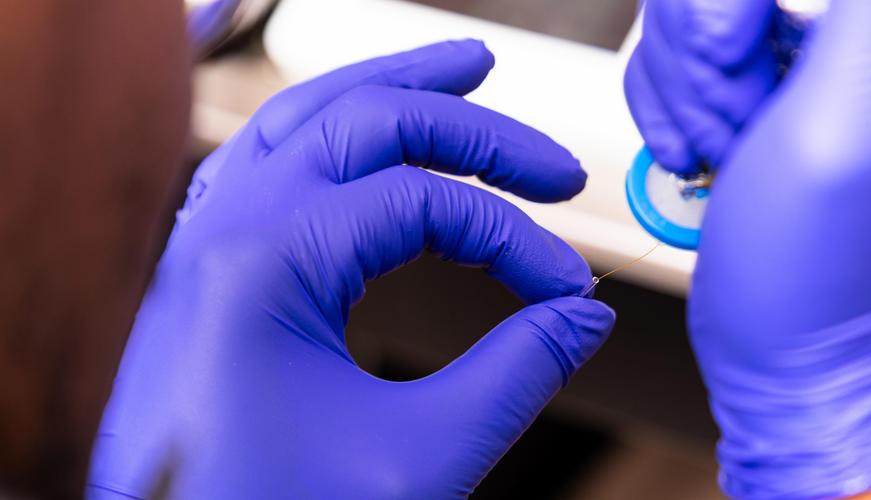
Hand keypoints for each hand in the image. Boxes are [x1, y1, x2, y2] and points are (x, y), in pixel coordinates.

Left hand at [88, 40, 614, 498]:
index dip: (513, 237)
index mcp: (258, 265)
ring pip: (304, 122)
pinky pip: (267, 168)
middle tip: (553, 165)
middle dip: (471, 127)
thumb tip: (585, 317)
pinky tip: (366, 142)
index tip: (569, 291)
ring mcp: (202, 251)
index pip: (421, 201)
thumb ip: (516, 374)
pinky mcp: (206, 280)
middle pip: (364, 122)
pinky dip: (331, 138)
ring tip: (463, 75)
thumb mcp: (418, 461)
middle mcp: (219, 236)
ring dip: (391, 93)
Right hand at [636, 0, 870, 496]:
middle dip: (708, 32)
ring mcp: (827, 40)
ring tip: (733, 146)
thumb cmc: (840, 274)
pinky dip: (677, 98)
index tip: (752, 44)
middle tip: (744, 106)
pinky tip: (717, 150)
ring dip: (687, 75)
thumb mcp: (861, 108)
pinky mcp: (777, 74)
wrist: (806, 363)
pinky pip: (686, 38)